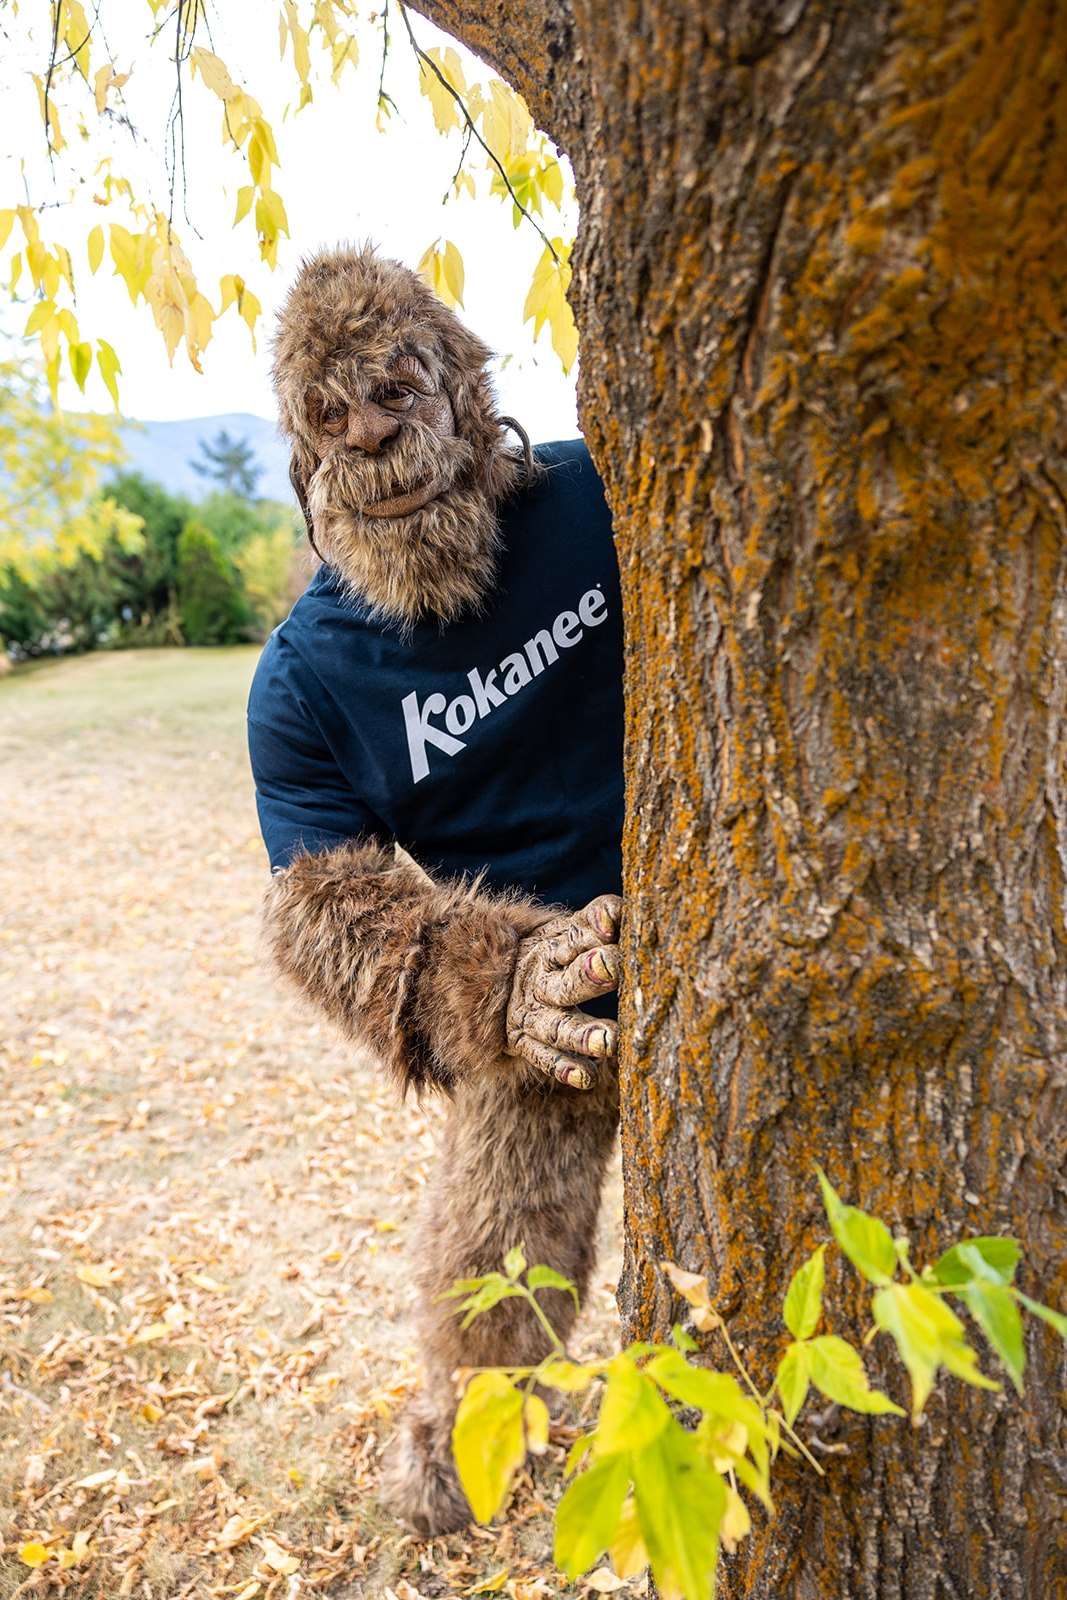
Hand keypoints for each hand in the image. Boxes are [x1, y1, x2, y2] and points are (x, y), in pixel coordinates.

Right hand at [505, 894, 621, 1089]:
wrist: (488, 981)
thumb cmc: (551, 956)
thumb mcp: (565, 933)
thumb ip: (596, 921)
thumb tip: (623, 911)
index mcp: (550, 947)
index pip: (574, 936)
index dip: (595, 927)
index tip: (614, 924)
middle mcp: (538, 980)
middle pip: (565, 981)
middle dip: (589, 976)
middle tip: (614, 968)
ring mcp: (530, 1014)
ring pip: (557, 1027)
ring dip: (583, 1035)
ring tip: (611, 1042)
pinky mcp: (524, 1042)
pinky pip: (544, 1058)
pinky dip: (565, 1069)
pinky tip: (588, 1077)